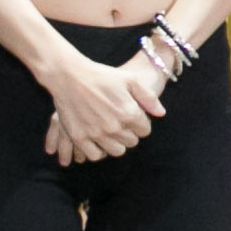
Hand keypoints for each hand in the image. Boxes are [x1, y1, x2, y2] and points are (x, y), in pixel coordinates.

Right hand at [43, 53, 163, 165]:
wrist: (70, 76)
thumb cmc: (102, 76)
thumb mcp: (130, 79)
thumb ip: (149, 97)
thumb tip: (160, 114)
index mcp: (129, 113)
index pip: (145, 131)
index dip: (140, 124)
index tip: (132, 117)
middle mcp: (114, 126)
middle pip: (131, 142)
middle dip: (129, 134)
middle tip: (121, 123)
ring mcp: (96, 133)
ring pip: (116, 151)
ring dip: (116, 143)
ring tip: (110, 132)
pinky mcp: (79, 137)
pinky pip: (95, 155)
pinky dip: (98, 150)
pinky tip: (98, 140)